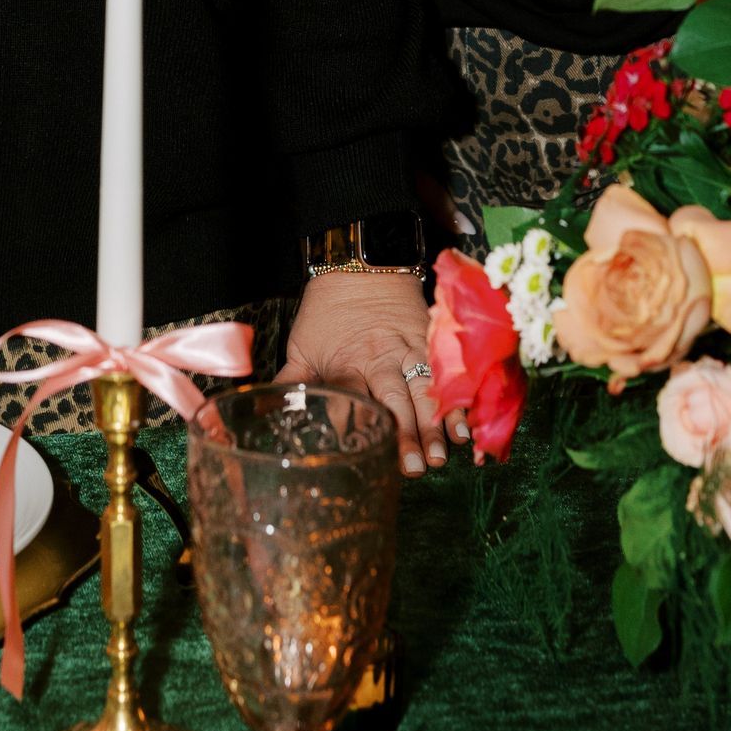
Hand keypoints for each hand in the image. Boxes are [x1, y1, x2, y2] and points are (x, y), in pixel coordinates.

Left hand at [280, 270, 462, 476]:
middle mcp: (378, 358)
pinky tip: (464, 425)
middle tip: (413, 468)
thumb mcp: (303, 345)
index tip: (361, 454)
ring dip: (432, 424)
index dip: (355, 425)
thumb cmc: (327, 309)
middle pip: (391, 399)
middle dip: (404, 434)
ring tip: (439, 455)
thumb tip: (265, 414)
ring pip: (422, 389)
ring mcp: (407, 349)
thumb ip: (291, 382)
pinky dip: (456, 398)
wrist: (360, 262)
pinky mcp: (428, 340)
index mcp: (345, 363)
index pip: (349, 398)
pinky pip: (445, 371)